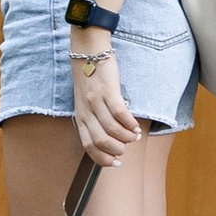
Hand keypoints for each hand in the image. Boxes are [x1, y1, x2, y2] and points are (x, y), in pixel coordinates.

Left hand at [70, 35, 144, 167]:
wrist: (88, 52)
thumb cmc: (89, 78)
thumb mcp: (85, 102)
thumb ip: (93, 119)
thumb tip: (110, 138)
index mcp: (80, 117)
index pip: (88, 146)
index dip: (102, 159)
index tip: (116, 162)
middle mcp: (86, 111)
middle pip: (101, 141)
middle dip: (117, 149)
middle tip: (127, 145)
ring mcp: (96, 101)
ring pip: (112, 130)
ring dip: (126, 137)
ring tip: (134, 136)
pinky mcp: (108, 90)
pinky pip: (120, 113)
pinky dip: (130, 124)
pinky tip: (136, 126)